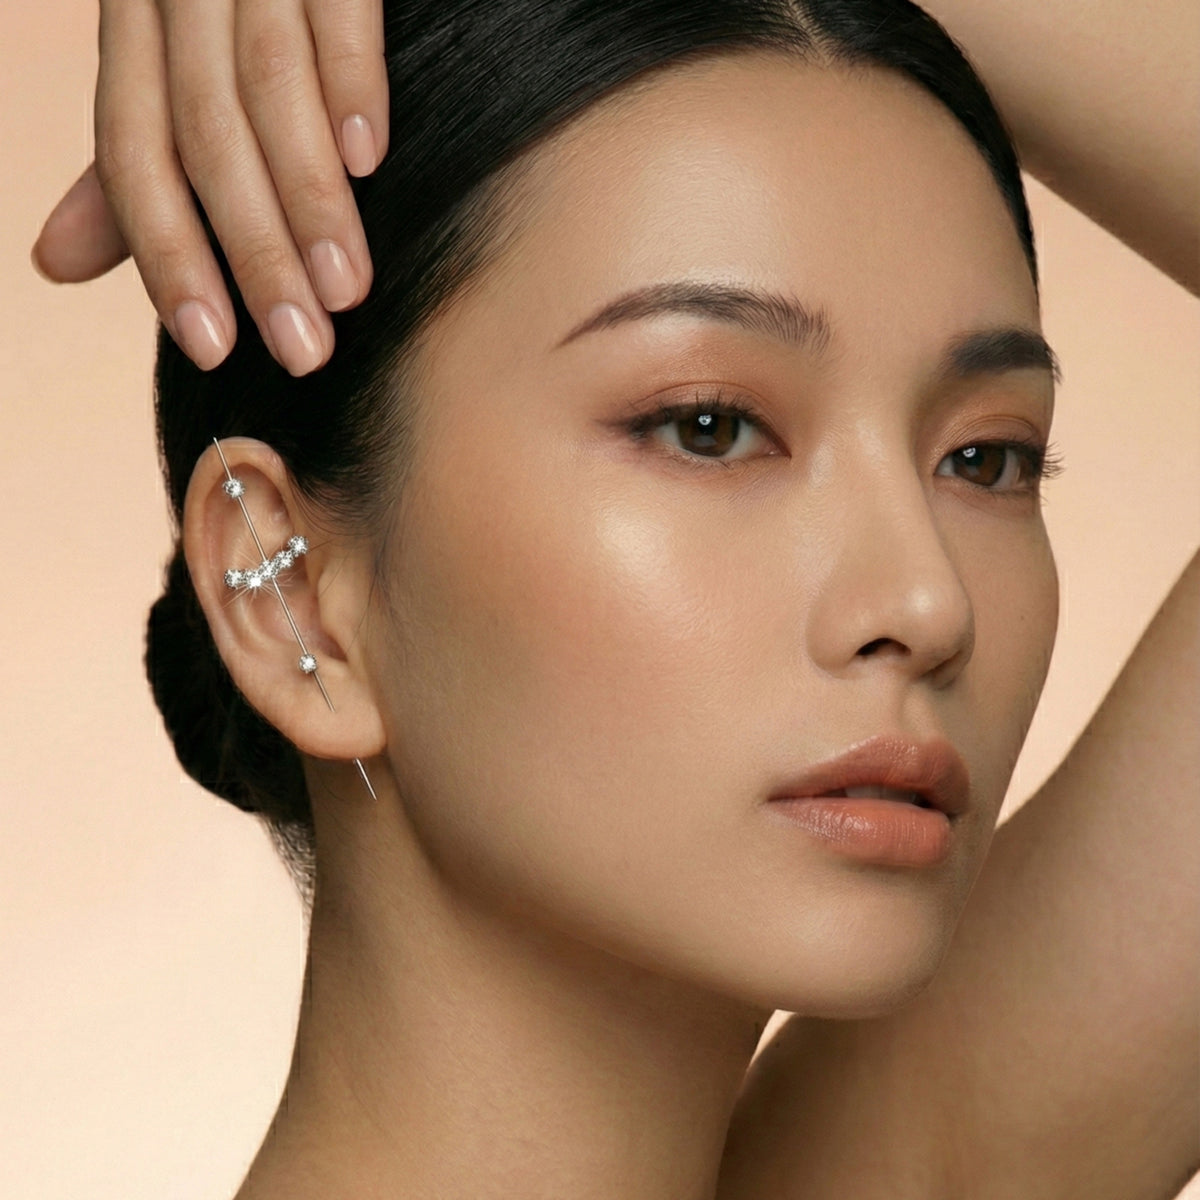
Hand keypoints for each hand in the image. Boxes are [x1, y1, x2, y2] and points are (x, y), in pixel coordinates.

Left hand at [31, 0, 387, 375]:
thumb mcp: (162, 65)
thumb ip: (133, 162)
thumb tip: (57, 265)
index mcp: (132, 24)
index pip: (134, 151)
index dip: (166, 254)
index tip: (211, 349)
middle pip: (204, 134)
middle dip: (250, 250)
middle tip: (302, 350)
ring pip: (268, 86)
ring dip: (310, 199)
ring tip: (347, 293)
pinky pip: (336, 9)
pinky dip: (352, 81)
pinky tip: (375, 160)